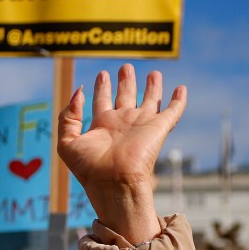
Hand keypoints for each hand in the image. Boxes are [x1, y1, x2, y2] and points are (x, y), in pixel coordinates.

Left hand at [57, 64, 184, 243]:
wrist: (114, 182)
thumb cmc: (89, 168)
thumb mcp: (67, 142)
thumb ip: (68, 117)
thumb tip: (78, 92)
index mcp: (102, 126)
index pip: (102, 101)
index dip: (101, 88)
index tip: (102, 74)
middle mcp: (122, 123)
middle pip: (126, 96)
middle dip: (125, 81)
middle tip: (125, 67)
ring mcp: (142, 124)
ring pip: (150, 100)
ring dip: (152, 86)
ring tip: (154, 73)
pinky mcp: (159, 127)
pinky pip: (173, 110)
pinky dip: (179, 100)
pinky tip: (181, 89)